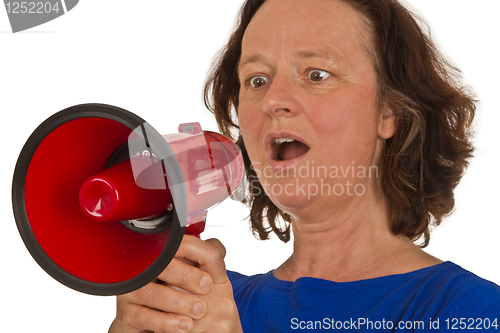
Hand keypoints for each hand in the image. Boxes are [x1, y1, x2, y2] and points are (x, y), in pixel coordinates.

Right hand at [108, 235, 242, 332]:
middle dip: (184, 276)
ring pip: (148, 292)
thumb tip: (217, 248)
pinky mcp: (127, 315)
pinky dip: (166, 321)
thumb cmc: (182, 295)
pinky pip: (142, 316)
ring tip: (198, 310)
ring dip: (177, 301)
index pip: (167, 243)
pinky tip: (184, 325)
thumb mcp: (198, 275)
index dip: (187, 251)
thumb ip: (205, 256)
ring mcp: (131, 292)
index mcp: (157, 255)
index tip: (207, 270)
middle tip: (206, 288)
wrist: (164, 325)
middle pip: (155, 265)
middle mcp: (141, 271)